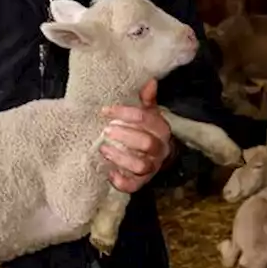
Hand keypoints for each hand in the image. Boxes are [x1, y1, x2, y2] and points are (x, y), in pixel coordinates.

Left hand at [99, 79, 173, 193]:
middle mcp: (159, 150)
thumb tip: (150, 81)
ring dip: (120, 157)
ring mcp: (151, 168)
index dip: (124, 113)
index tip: (105, 110)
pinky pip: (133, 186)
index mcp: (162, 130)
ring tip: (104, 148)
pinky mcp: (141, 183)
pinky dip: (120, 181)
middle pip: (146, 143)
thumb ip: (147, 99)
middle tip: (106, 129)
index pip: (146, 118)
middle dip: (125, 135)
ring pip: (140, 166)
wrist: (156, 156)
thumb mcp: (149, 113)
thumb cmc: (147, 130)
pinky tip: (108, 171)